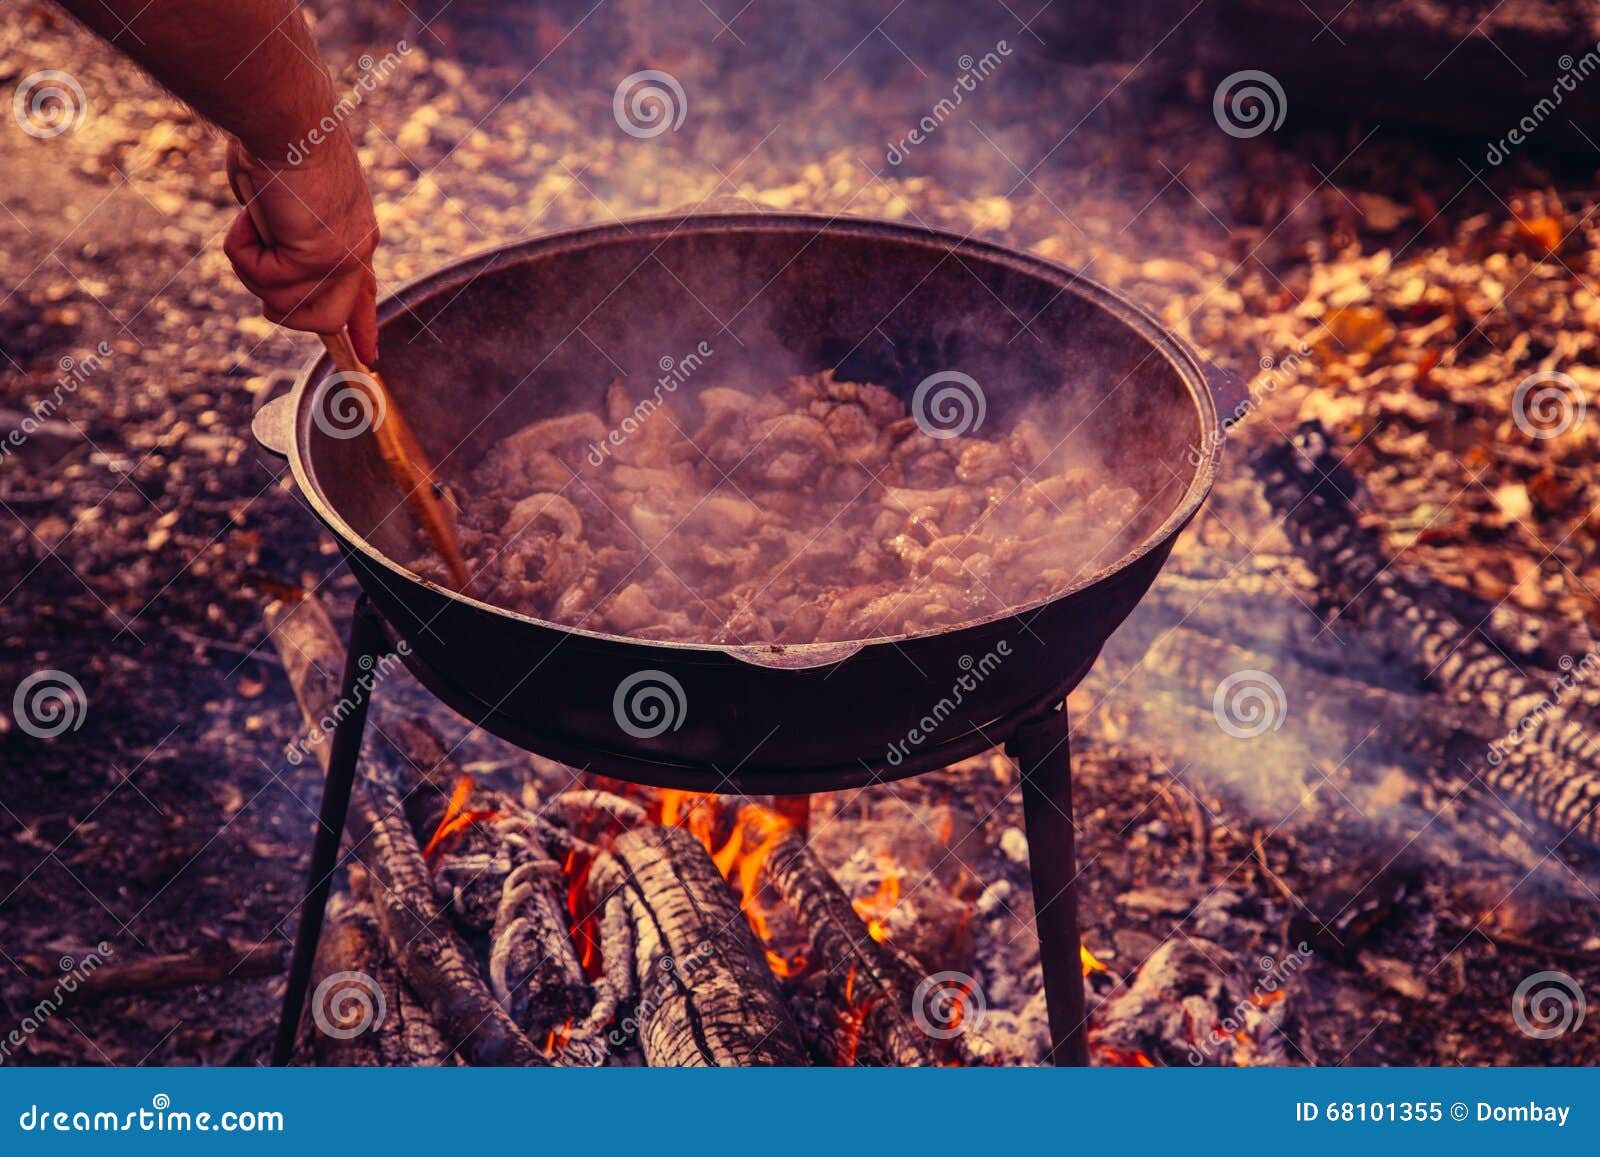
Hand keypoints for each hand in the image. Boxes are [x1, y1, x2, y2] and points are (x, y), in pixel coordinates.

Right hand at [224, 133, 380, 363]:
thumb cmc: (274, 139)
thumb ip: (284, 233)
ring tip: (256, 222)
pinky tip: (256, 210)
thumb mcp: (282, 198)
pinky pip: (261, 277)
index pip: (364, 294)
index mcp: (356, 234)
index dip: (362, 329)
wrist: (282, 114)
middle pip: (323, 321)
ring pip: (286, 307)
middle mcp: (358, 251)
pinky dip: (241, 246)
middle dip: (277, 301)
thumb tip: (269, 250)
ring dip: (253, 270)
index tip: (369, 360)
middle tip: (258, 255)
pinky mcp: (319, 257)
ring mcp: (342, 258)